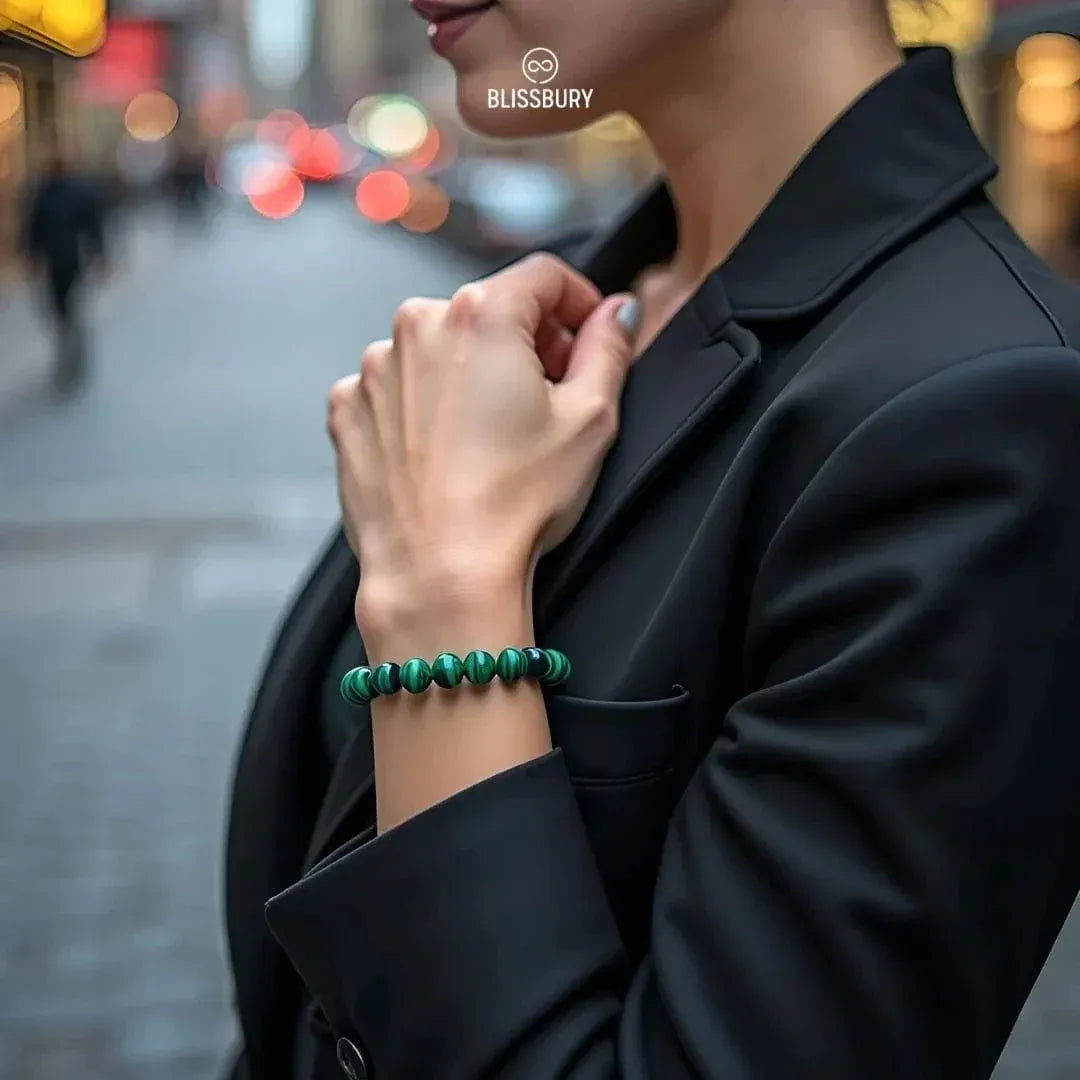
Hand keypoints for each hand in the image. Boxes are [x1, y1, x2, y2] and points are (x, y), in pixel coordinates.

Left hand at [327, 253, 639, 628]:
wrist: (439, 575)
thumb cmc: (515, 502)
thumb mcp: (590, 419)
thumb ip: (609, 348)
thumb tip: (616, 313)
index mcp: (481, 314)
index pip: (544, 275)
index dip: (579, 302)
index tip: (588, 337)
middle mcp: (416, 326)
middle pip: (489, 311)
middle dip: (525, 343)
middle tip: (548, 400)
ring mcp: (374, 369)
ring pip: (440, 349)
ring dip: (470, 374)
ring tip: (491, 437)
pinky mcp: (349, 410)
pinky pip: (396, 387)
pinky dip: (424, 406)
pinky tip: (448, 452)